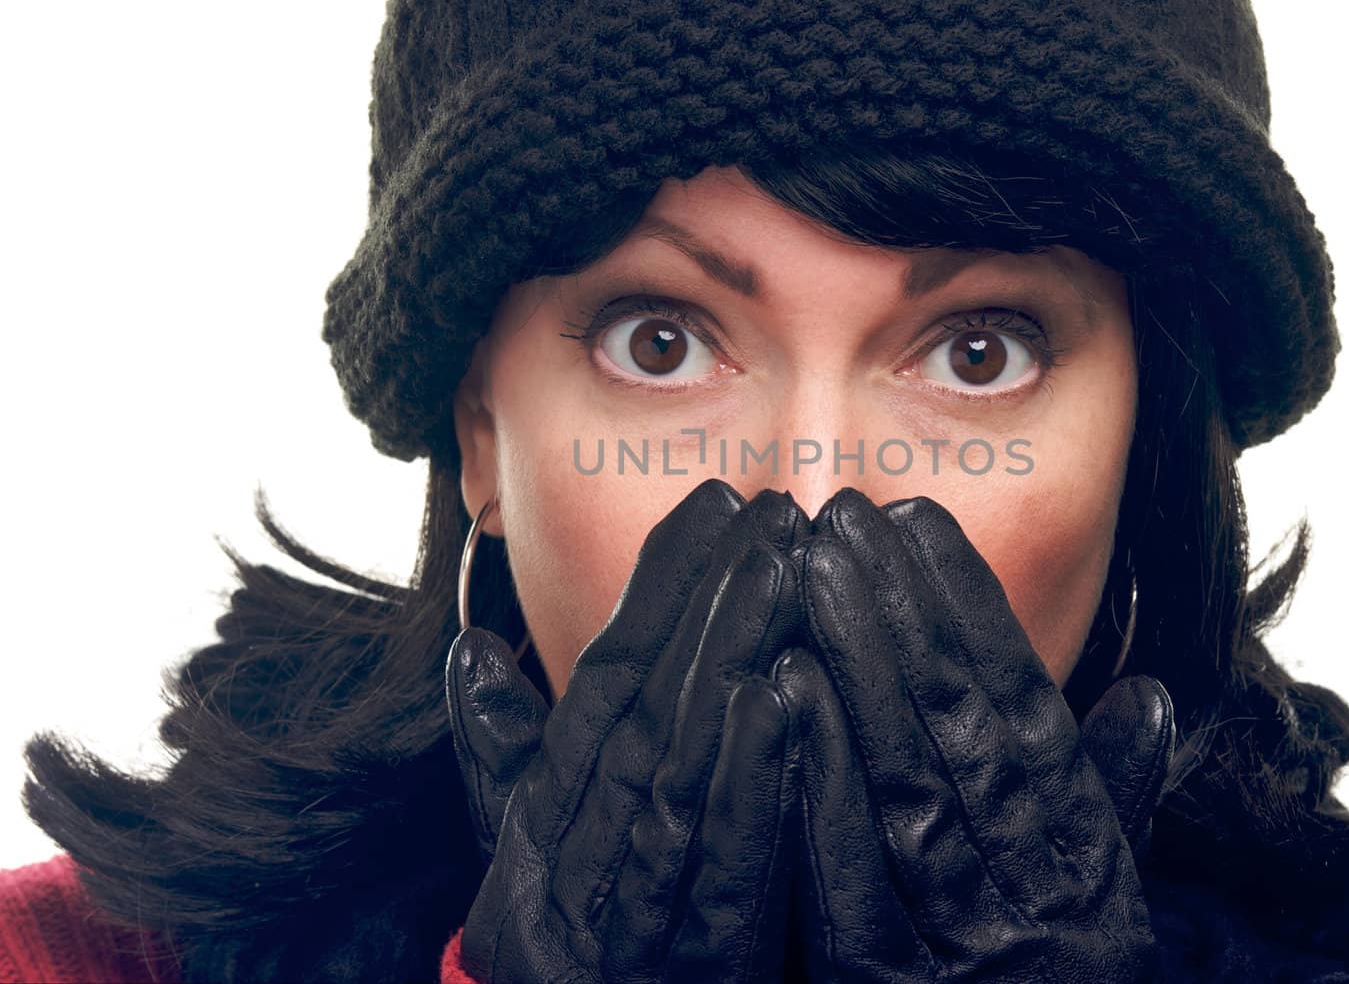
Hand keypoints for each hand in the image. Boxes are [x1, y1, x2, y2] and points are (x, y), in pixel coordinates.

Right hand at [446, 479, 809, 982]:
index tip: (712, 503)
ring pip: (676, 771)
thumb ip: (502, 760)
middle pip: (644, 714)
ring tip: (778, 570)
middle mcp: (568, 874)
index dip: (657, 591)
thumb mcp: (527, 861)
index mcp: (543, 833)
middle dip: (707, 602)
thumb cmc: (566, 963)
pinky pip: (721, 876)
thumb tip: (475, 652)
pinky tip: (782, 697)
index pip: (601, 689)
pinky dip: (749, 785)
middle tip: (768, 509)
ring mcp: (621, 931)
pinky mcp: (692, 979)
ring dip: (728, 663)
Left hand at [774, 488, 1173, 982]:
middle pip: (962, 733)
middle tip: (845, 510)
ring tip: (806, 564)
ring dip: (858, 665)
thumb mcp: (1098, 907)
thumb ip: (1112, 804)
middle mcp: (1039, 903)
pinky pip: (849, 875)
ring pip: (908, 781)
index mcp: (1089, 871)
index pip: (1026, 714)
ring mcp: (965, 950)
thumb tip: (1158, 695)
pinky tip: (779, 688)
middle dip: (901, 610)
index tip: (919, 521)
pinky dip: (819, 775)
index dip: (970, 610)